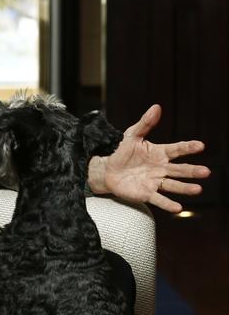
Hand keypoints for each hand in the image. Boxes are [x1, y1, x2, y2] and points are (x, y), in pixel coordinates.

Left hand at [87, 104, 209, 212]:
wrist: (107, 171)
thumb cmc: (121, 151)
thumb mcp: (132, 135)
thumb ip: (145, 123)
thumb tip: (156, 107)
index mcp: (160, 153)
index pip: (177, 149)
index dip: (188, 147)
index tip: (200, 145)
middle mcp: (161, 168)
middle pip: (180, 170)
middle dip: (192, 171)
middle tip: (206, 172)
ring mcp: (155, 182)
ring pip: (173, 185)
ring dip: (185, 188)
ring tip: (198, 189)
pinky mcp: (147, 194)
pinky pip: (159, 200)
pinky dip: (168, 204)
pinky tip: (178, 208)